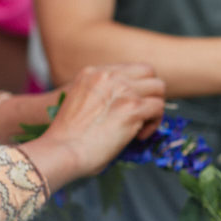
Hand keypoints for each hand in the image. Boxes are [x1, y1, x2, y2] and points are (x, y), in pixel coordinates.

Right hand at [21, 63, 164, 187]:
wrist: (62, 150)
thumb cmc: (67, 138)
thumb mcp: (80, 102)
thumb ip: (101, 95)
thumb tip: (122, 104)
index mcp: (93, 73)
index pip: (130, 69)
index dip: (137, 88)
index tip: (130, 106)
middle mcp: (109, 76)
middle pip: (149, 73)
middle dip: (151, 94)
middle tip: (143, 115)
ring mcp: (123, 90)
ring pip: (158, 89)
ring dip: (154, 109)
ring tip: (141, 127)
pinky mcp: (133, 108)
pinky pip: (158, 108)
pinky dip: (153, 124)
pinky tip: (138, 136)